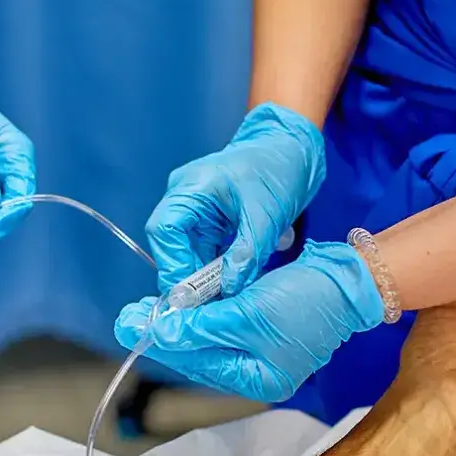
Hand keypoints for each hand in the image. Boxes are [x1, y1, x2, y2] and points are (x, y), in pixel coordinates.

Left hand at [115, 241, 385, 400]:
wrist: (353, 275)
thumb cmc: (304, 297)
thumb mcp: (248, 312)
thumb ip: (202, 326)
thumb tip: (160, 334)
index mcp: (258, 380)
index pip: (198, 362)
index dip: (164, 341)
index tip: (129, 323)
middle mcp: (258, 373)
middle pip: (200, 354)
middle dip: (166, 332)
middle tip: (126, 316)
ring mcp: (262, 352)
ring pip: (209, 339)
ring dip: (181, 322)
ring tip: (145, 308)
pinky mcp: (265, 329)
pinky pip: (224, 327)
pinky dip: (204, 314)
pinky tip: (181, 302)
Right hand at [144, 103, 324, 293]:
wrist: (292, 149)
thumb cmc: (278, 168)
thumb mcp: (266, 214)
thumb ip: (246, 254)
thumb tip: (229, 289)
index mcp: (191, 186)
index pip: (164, 230)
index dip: (171, 263)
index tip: (187, 294)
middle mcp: (185, 198)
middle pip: (171, 245)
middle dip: (186, 275)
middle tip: (204, 305)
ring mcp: (195, 210)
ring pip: (187, 252)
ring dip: (201, 276)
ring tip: (217, 301)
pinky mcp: (209, 221)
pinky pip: (204, 250)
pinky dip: (213, 269)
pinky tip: (226, 286)